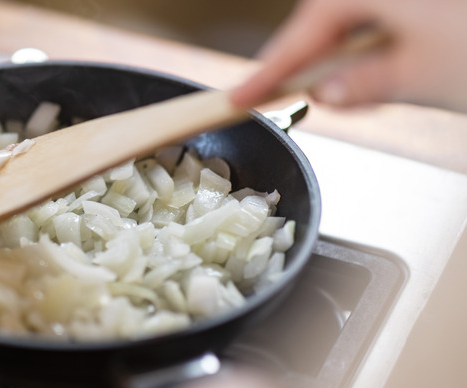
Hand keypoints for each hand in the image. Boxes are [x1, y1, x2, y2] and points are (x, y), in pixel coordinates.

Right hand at [230, 0, 466, 112]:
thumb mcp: (419, 77)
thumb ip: (360, 86)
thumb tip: (326, 92)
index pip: (303, 34)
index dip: (266, 72)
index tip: (236, 99)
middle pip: (331, 18)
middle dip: (312, 60)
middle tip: (286, 94)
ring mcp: (413, 0)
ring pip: (364, 18)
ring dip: (354, 54)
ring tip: (358, 88)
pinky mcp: (429, 9)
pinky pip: (392, 16)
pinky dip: (386, 42)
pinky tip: (396, 65)